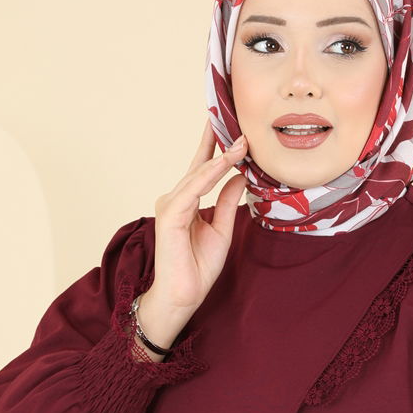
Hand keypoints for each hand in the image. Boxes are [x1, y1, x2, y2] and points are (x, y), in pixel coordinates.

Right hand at [138, 119, 247, 333]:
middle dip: (219, 141)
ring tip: (241, 140)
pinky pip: (193, 190)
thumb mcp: (222, 229)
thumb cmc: (198, 267)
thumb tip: (240, 177)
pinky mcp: (171, 216)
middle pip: (199, 164)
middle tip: (237, 117)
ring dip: (220, 156)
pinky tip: (225, 163)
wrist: (183, 295)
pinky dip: (210, 175)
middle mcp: (176, 198)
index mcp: (188, 201)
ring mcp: (171, 206)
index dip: (216, 145)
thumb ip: (228, 202)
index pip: (203, 167)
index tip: (233, 125)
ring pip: (198, 174)